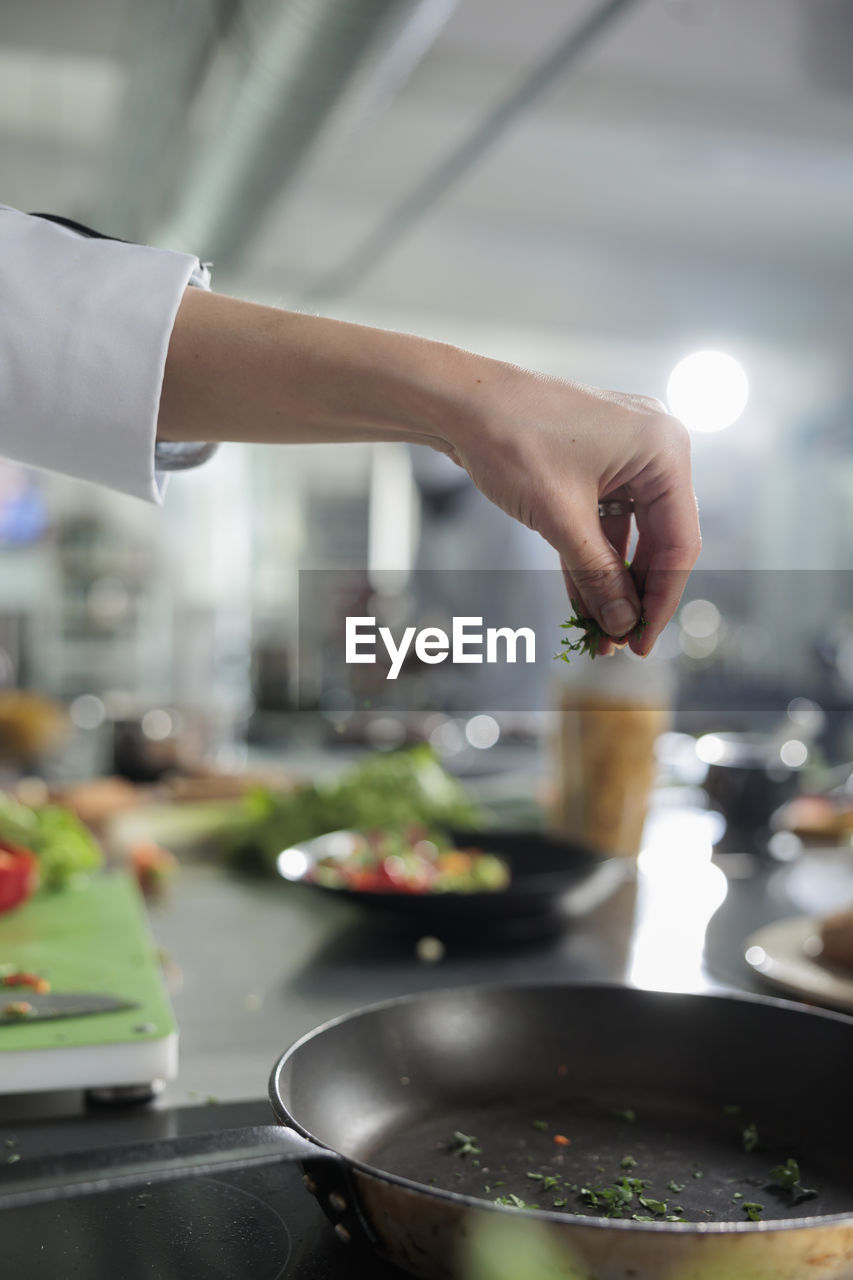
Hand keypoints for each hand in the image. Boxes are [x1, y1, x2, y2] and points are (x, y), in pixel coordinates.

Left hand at [441, 362, 700, 654]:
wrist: (459, 401)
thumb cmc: (512, 440)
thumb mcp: (560, 518)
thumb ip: (597, 573)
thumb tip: (621, 624)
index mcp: (665, 450)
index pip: (680, 541)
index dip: (662, 599)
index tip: (642, 642)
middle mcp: (654, 449)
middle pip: (659, 540)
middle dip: (635, 595)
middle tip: (621, 644)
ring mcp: (623, 456)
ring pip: (627, 536)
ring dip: (611, 584)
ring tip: (599, 635)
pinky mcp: (593, 465)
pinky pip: (601, 522)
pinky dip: (591, 559)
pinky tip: (583, 604)